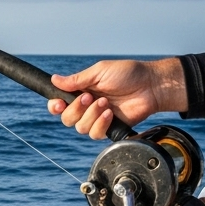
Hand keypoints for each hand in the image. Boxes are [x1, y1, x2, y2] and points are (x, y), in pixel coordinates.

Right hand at [45, 58, 186, 139]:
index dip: (55, 106)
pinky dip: (100, 124)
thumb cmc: (128, 74)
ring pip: (80, 128)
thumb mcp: (99, 72)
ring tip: (105, 102)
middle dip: (76, 109)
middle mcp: (87, 107)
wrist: (150, 86)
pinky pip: (95, 134)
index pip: (59, 103)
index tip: (59, 103)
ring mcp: (97, 118)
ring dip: (91, 115)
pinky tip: (110, 114)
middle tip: (89, 97)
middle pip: (67, 119)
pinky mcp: (109, 128)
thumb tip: (54, 80)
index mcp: (81, 91)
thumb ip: (77, 79)